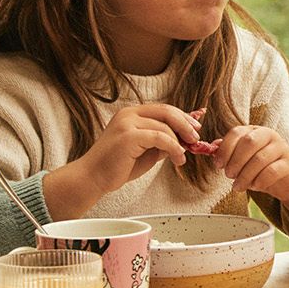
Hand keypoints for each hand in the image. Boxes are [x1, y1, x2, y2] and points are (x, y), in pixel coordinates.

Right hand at [49, 103, 199, 214]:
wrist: (93, 178)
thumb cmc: (117, 167)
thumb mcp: (146, 150)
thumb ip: (163, 142)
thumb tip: (185, 139)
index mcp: (131, 114)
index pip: (163, 109)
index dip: (183, 117)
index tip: (195, 127)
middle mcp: (128, 114)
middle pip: (167, 111)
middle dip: (186, 124)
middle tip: (195, 138)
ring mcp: (127, 123)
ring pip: (165, 126)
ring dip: (179, 142)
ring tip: (182, 156)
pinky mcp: (129, 136)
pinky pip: (161, 138)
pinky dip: (174, 148)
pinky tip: (177, 158)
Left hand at [213, 124, 288, 221]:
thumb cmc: (262, 167)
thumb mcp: (244, 158)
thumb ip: (229, 152)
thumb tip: (212, 150)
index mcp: (255, 130)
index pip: (237, 133)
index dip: (225, 149)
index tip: (219, 165)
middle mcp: (270, 135)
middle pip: (249, 143)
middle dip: (235, 161)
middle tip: (229, 175)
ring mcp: (282, 148)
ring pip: (260, 159)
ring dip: (245, 175)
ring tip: (238, 186)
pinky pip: (272, 171)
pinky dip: (259, 181)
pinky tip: (255, 186)